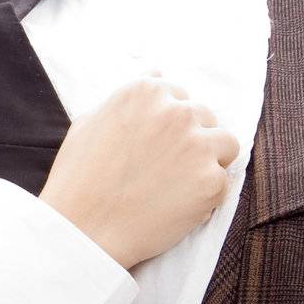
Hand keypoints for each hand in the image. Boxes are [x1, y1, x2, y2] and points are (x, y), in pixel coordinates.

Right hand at [38, 71, 240, 270]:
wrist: (82, 230)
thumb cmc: (78, 180)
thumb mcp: (89, 123)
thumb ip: (127, 98)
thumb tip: (156, 73)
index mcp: (145, 92)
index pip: (177, 95)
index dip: (165, 123)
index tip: (151, 145)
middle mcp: (176, 112)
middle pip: (204, 116)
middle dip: (189, 138)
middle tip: (161, 168)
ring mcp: (198, 146)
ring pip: (225, 143)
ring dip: (208, 160)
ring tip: (176, 183)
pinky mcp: (212, 181)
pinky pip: (222, 182)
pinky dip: (204, 195)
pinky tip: (173, 205)